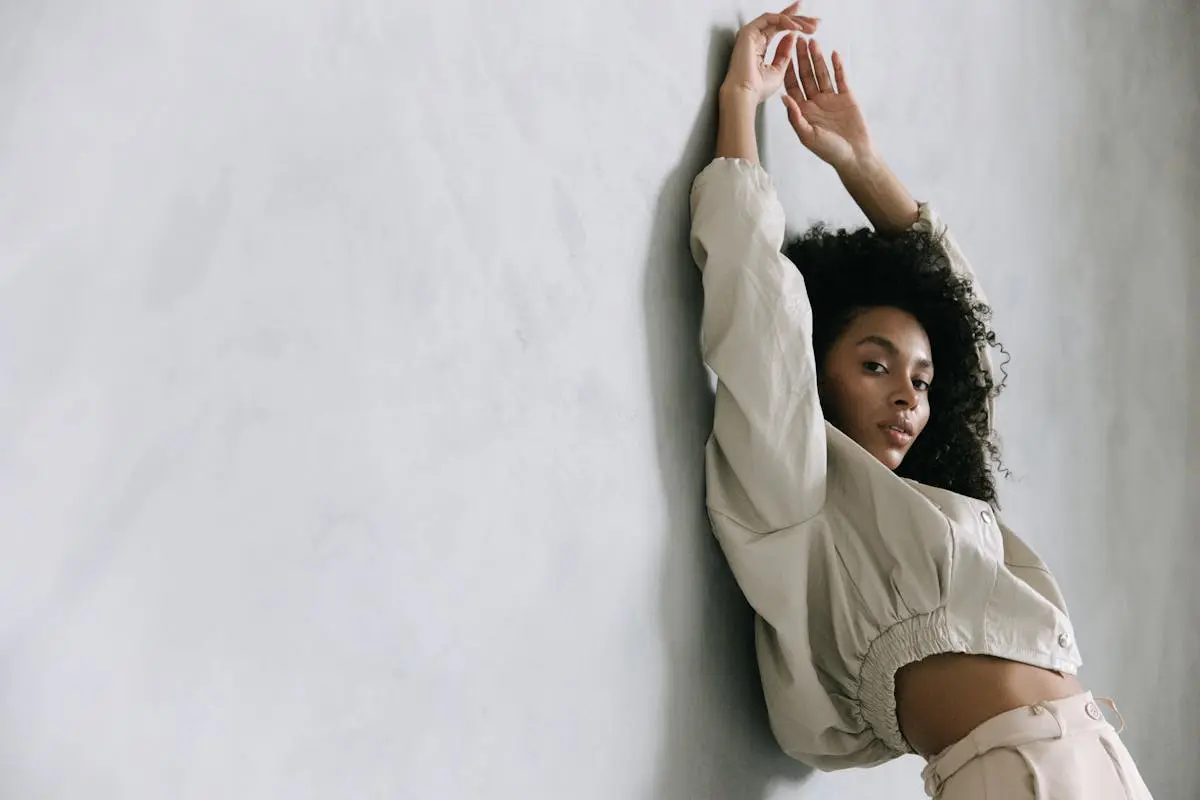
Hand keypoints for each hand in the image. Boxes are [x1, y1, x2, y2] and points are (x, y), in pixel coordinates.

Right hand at [721, 3, 819, 105]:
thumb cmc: (758, 89)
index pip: (778, 29)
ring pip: (776, 19)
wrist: (745, 94)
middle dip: (798, 18)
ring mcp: (751, 35)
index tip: (811, 25)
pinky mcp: (748, 32)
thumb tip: (792, 36)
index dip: (795, 24)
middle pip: (778, 21)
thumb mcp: (780, 70)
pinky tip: (796, 27)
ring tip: (810, 26)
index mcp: (760, 47)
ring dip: (795, 20)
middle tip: (815, 21)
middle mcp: (755, 39)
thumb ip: (785, 53)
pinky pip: (770, 19)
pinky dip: (785, 21)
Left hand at [782, 39, 874, 172]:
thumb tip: (783, 97)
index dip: (789, 71)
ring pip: (822, 74)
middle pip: (806, 76)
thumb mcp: (807, 136)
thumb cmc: (829, 151)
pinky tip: (833, 54)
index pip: (793, 86)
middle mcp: (815, 102)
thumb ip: (795, 116)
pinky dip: (838, 66)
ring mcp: (831, 98)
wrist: (855, 155)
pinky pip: (841, 78)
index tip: (784, 55)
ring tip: (813, 43)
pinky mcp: (847, 97)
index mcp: (803, 111)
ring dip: (818, 59)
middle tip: (798, 41)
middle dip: (802, 59)